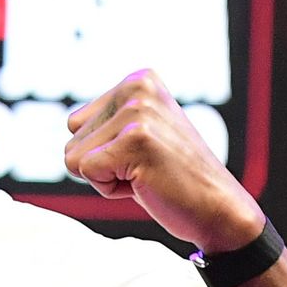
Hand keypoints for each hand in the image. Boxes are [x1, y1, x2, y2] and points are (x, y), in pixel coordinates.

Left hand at [63, 69, 265, 253]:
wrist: (217, 207)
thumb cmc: (171, 177)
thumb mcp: (137, 135)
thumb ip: (107, 122)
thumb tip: (69, 120)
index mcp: (138, 79)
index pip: (74, 123)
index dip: (100, 151)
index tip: (139, 154)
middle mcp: (137, 87)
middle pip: (71, 141)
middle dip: (101, 165)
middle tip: (144, 167)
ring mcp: (138, 111)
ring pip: (73, 158)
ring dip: (105, 177)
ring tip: (145, 173)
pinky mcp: (136, 138)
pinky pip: (86, 172)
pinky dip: (109, 189)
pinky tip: (145, 182)